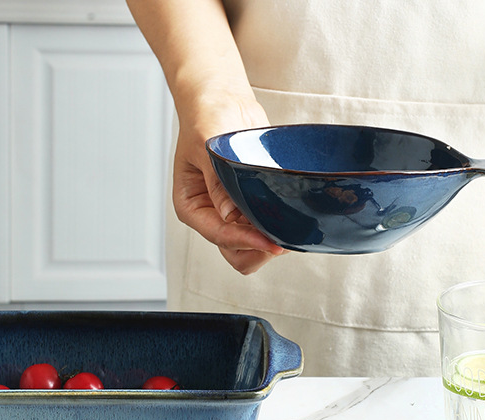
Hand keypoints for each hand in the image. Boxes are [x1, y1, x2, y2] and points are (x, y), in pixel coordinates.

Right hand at [172, 96, 285, 273]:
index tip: (270, 243)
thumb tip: (229, 214)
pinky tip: (292, 220)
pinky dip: (279, 230)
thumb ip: (217, 180)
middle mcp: (211, 215)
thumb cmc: (207, 116)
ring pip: (251, 249)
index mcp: (192, 206)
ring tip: (290, 230)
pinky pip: (265, 230)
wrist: (224, 102)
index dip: (245, 241)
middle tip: (282, 239)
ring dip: (270, 243)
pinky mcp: (251, 207)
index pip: (219, 235)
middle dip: (258, 250)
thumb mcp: (206, 144)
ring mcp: (232, 214)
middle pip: (235, 253)